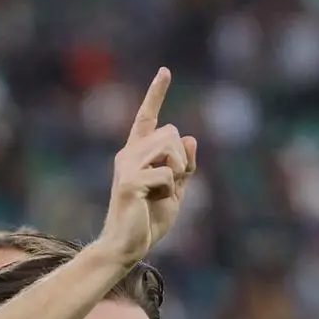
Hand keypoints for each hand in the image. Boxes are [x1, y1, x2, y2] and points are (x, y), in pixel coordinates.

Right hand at [97, 67, 197, 267]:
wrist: (127, 246)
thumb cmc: (149, 220)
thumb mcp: (175, 191)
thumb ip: (184, 167)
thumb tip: (191, 138)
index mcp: (138, 153)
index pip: (147, 117)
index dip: (156, 94)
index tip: (165, 71)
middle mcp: (129, 153)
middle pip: (172, 132)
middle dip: (182, 158)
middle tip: (172, 184)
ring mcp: (127, 165)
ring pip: (170, 148)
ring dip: (177, 172)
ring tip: (162, 193)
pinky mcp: (130, 181)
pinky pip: (167, 174)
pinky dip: (170, 191)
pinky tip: (154, 202)